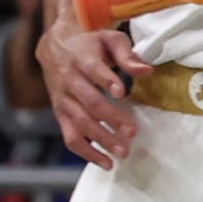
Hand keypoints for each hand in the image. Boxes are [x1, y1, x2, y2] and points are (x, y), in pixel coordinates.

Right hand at [37, 20, 150, 167]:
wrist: (55, 47)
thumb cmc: (90, 43)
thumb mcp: (110, 39)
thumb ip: (128, 55)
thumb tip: (147, 71)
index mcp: (82, 60)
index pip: (93, 71)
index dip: (107, 81)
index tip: (123, 92)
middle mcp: (69, 82)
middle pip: (89, 104)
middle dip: (111, 119)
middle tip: (132, 133)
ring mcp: (62, 101)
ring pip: (79, 124)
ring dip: (100, 140)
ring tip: (122, 153)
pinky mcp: (60, 114)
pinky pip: (70, 137)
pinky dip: (85, 152)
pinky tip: (104, 161)